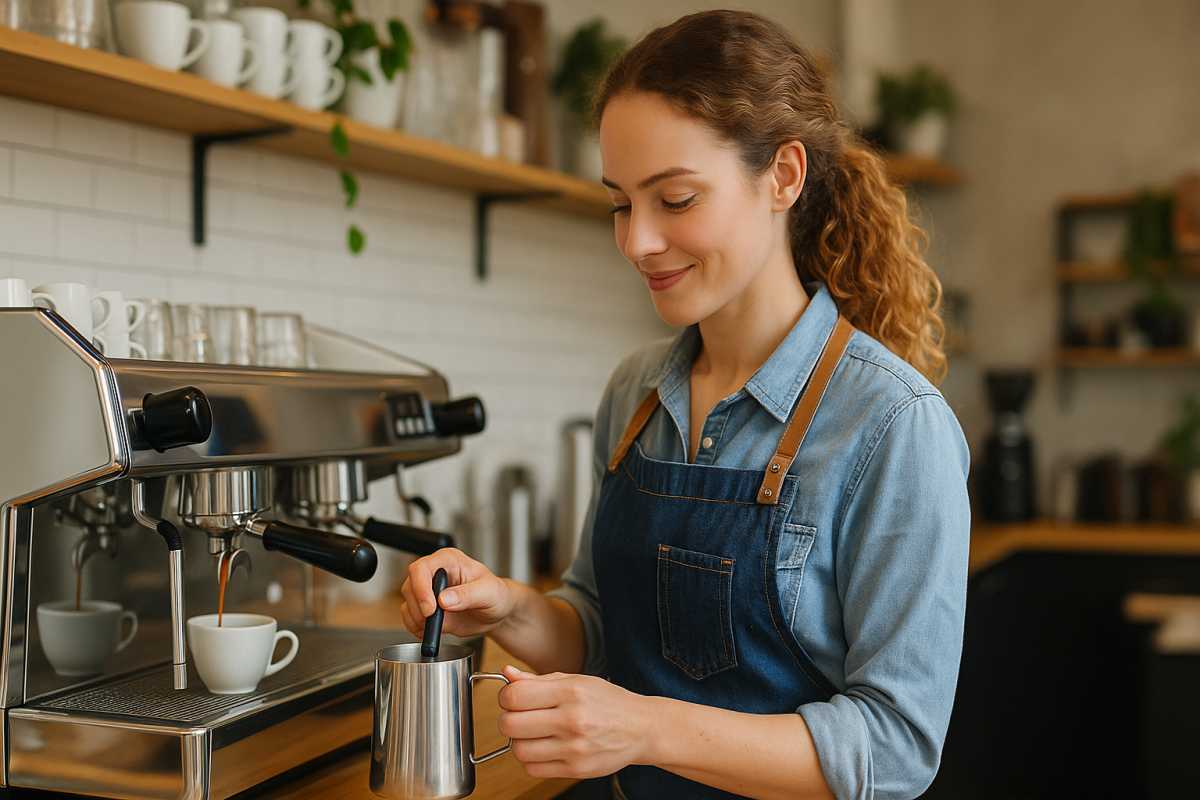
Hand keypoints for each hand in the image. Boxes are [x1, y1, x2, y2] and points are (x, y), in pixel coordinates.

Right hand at [398, 549, 516, 638]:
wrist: (497, 613)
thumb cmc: (496, 595)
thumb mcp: (489, 592)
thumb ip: (468, 594)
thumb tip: (444, 599)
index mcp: (449, 560)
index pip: (422, 568)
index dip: (421, 587)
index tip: (430, 608)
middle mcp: (435, 574)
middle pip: (410, 586)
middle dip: (419, 607)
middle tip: (434, 620)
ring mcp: (428, 592)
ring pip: (408, 603)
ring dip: (417, 619)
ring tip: (438, 626)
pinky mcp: (426, 609)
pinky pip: (410, 618)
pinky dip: (416, 628)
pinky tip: (432, 631)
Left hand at [497, 666, 649, 778]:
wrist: (640, 729)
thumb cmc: (608, 702)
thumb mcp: (577, 680)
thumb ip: (538, 680)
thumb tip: (506, 673)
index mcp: (571, 691)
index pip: (515, 696)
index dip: (505, 697)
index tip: (512, 698)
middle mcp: (572, 719)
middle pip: (511, 724)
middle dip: (507, 720)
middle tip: (519, 717)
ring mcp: (574, 748)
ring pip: (519, 750)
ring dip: (519, 741)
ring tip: (534, 734)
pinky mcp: (575, 769)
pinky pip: (533, 769)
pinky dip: (531, 759)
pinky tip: (543, 748)